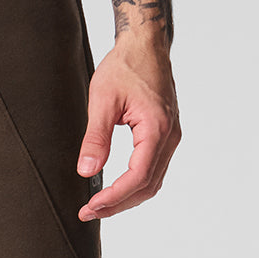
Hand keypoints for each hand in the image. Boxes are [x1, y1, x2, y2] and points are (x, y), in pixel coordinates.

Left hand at [76, 38, 180, 220]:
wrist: (145, 44)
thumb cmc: (125, 65)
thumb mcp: (102, 100)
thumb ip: (95, 138)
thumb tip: (87, 172)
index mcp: (157, 127)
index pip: (138, 176)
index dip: (114, 197)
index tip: (91, 206)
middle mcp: (170, 136)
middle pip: (147, 186)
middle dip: (118, 204)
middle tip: (89, 212)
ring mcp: (171, 136)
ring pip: (152, 181)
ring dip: (126, 197)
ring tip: (99, 205)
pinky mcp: (166, 135)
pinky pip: (153, 169)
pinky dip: (134, 184)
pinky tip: (114, 188)